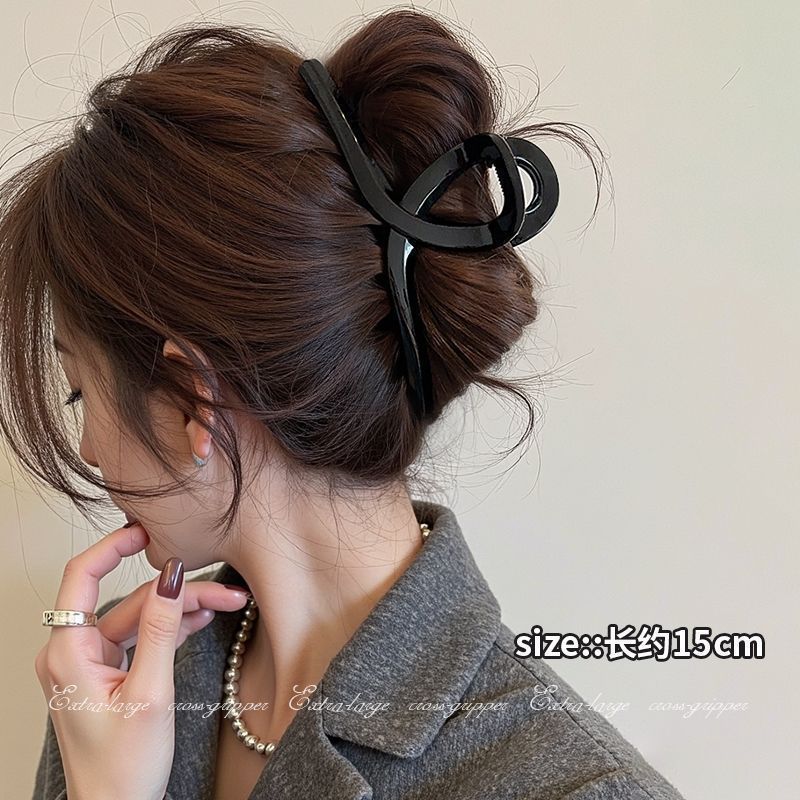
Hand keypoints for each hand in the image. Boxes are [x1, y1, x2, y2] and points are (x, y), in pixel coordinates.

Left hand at [34, 522, 249, 799]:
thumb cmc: (122, 768)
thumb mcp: (149, 692)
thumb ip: (160, 629)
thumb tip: (169, 576)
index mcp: (67, 653)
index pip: (81, 576)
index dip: (113, 546)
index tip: (146, 531)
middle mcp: (71, 652)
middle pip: (128, 601)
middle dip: (178, 593)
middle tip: (224, 590)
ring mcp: (88, 663)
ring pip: (138, 618)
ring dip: (180, 611)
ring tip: (225, 603)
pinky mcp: (104, 674)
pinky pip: (138, 638)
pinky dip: (169, 629)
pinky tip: (201, 620)